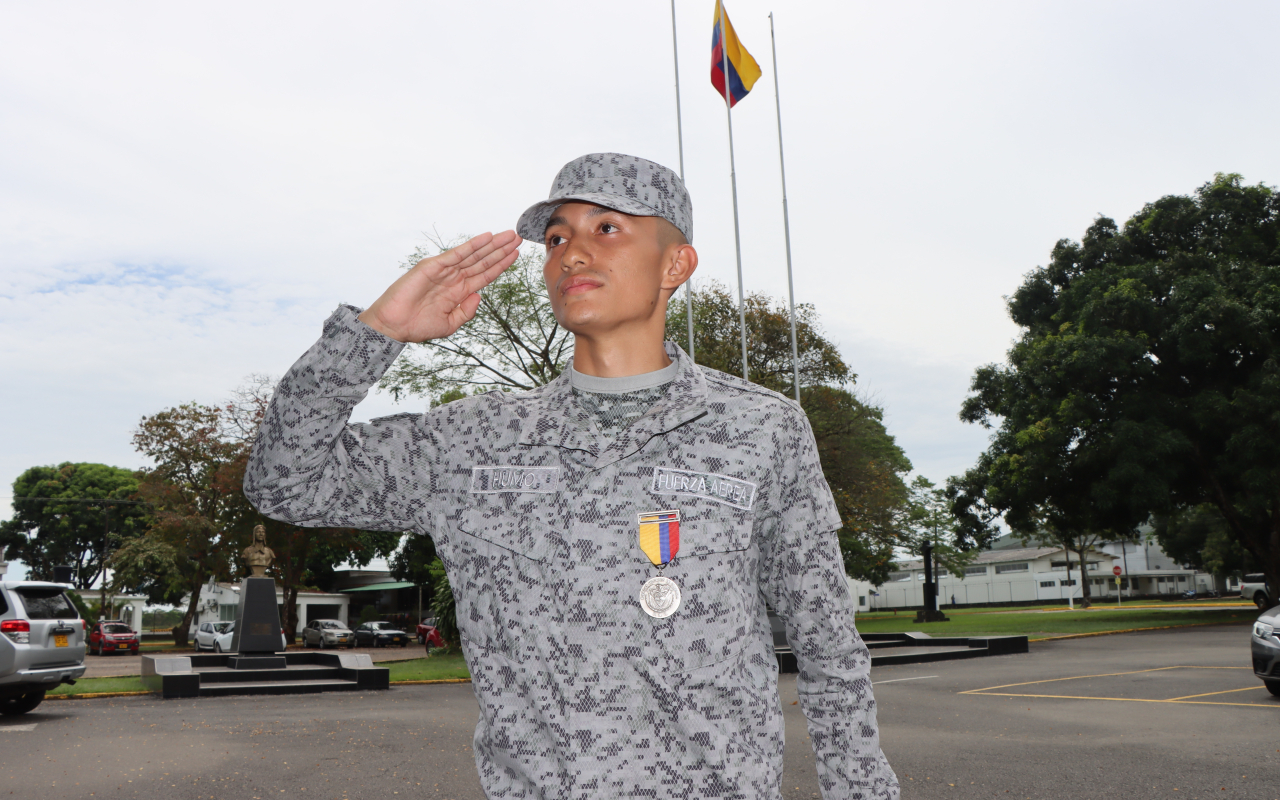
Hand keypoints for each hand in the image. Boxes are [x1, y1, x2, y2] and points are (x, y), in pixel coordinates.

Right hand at [359, 231, 521, 341]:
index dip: (501, 264)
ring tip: (509, 235)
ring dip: (492, 245)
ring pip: (473, 255)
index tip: (516, 254)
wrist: (395, 327)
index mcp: (459, 291)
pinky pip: (456, 254)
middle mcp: (453, 278)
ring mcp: (444, 271)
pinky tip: (486, 238)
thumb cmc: (417, 325)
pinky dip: (472, 246)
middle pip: (483, 261)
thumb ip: (466, 311)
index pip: (485, 274)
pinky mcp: (432, 266)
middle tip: (518, 238)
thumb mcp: (450, 324)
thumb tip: (479, 296)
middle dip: (501, 250)